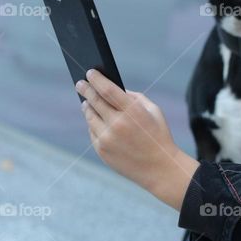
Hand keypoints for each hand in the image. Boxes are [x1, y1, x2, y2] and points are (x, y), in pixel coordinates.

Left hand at [76, 69, 199, 209]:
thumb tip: (114, 88)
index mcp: (132, 111)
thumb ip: (134, 97)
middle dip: (86, 90)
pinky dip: (93, 124)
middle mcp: (117, 124)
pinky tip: (95, 120)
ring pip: (90, 116)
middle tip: (80, 84)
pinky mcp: (102, 150)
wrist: (160, 168)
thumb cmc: (158, 135)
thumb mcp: (153, 111)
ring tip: (86, 102)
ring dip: (87, 107)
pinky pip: (93, 132)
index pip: (107, 89)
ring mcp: (107, 138)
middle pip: (94, 101)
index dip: (96, 79)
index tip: (90, 72)